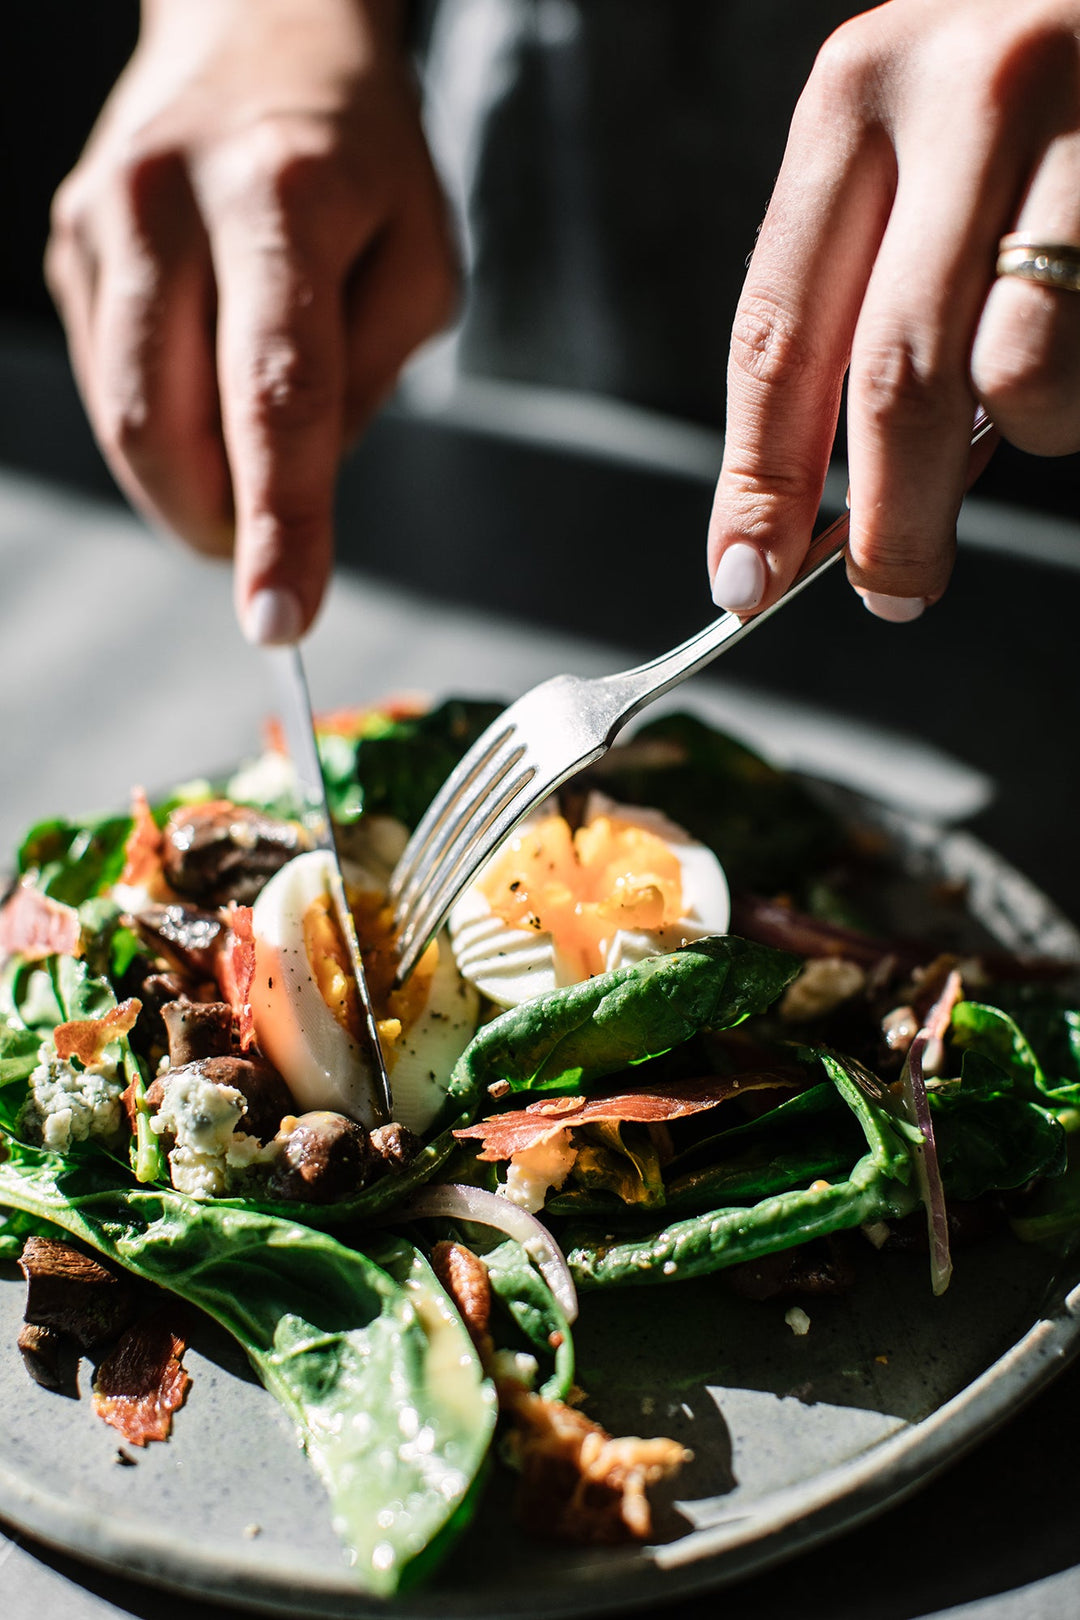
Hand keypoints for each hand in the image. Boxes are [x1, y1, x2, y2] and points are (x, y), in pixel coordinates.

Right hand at [46, 0, 455, 642]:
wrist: (255, 20)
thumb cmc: (358, 153)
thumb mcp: (420, 263)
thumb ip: (364, 383)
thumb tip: (289, 486)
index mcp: (281, 197)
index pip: (276, 397)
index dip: (280, 523)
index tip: (280, 621)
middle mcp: (168, 201)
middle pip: (164, 426)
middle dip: (219, 519)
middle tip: (269, 545)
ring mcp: (101, 220)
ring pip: (120, 421)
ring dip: (186, 484)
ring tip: (246, 458)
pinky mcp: (67, 242)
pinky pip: (109, 382)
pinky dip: (164, 421)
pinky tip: (205, 369)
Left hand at [707, 0, 1079, 622]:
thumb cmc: (1021, 88)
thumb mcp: (909, 147)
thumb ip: (864, 293)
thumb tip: (830, 500)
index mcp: (857, 95)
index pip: (777, 332)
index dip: (758, 480)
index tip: (746, 577)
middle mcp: (968, 93)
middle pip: (897, 378)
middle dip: (890, 520)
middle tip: (889, 588)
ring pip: (1026, 374)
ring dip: (1028, 430)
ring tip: (1041, 386)